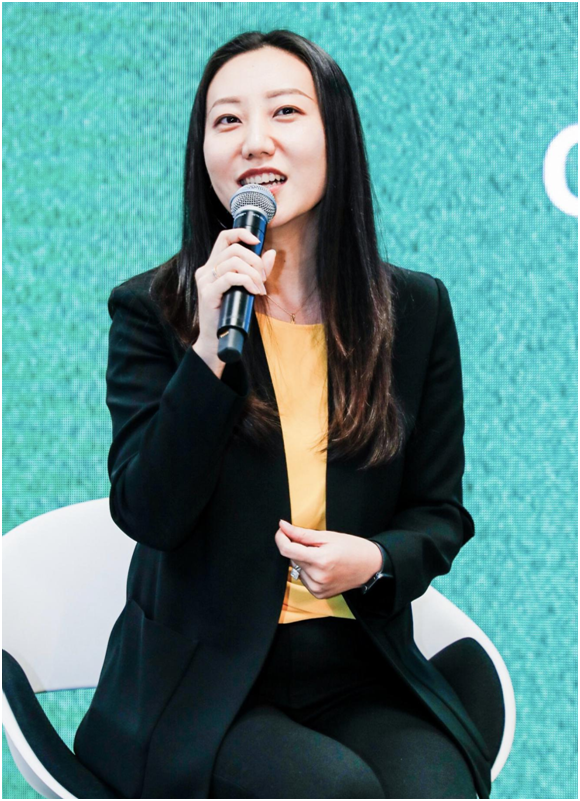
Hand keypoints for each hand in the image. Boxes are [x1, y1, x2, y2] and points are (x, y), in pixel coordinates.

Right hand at [193, 228, 275, 357]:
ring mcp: (204, 281)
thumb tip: (271, 253)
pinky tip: (254, 292)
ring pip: (233, 262)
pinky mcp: (207, 293)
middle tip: (263, 277)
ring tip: (259, 288)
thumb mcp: (247, 287)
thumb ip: (257, 270)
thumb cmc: (231, 312)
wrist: (217, 337)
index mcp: (212, 265)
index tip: (257, 241)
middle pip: (233, 249)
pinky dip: (247, 282)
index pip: (224, 237)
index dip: (241, 233)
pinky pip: (229, 278)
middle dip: (254, 260)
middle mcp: (205, 270)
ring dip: (253, 274)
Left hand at [274, 519, 382, 598]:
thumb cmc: (352, 548)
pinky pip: (304, 579)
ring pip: (297, 569)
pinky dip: (309, 571)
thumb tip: (283, 526)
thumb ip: (302, 533)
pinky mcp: (319, 594)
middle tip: (314, 544)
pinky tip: (322, 567)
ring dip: (303, 560)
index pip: (287, 550)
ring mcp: (318, 588)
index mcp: (320, 560)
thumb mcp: (328, 536)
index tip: (282, 530)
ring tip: (322, 556)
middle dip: (297, 548)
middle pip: (293, 558)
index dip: (281, 538)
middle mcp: (318, 577)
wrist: (370, 566)